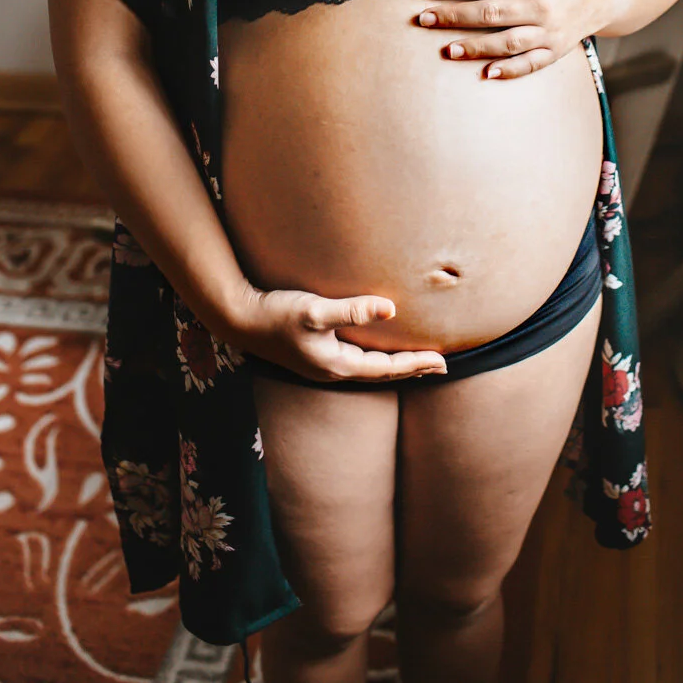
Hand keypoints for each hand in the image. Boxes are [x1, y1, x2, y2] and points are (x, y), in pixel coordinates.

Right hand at [230, 284, 447, 382]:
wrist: (239, 319)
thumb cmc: (276, 313)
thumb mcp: (314, 309)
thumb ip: (352, 310)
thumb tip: (391, 309)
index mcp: (336, 365)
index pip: (387, 368)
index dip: (416, 364)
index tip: (443, 362)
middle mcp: (331, 371)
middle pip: (382, 373)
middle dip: (412, 369)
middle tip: (442, 367)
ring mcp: (322, 366)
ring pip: (369, 369)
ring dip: (395, 365)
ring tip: (417, 362)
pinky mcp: (314, 356)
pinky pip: (356, 362)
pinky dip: (376, 359)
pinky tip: (376, 352)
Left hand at [414, 0, 617, 79]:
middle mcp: (541, 6)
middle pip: (491, 13)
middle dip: (454, 16)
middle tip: (424, 20)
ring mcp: (549, 31)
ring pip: (508, 41)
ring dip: (476, 47)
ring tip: (448, 50)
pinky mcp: (556, 52)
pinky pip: (532, 64)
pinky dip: (511, 70)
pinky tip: (487, 74)